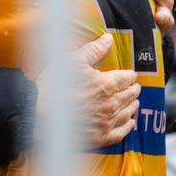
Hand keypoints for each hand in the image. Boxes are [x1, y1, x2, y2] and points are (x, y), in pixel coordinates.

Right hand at [36, 33, 140, 147]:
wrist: (40, 113)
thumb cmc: (54, 86)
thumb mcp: (72, 61)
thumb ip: (93, 50)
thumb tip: (108, 39)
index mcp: (106, 84)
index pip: (127, 78)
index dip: (130, 75)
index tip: (131, 75)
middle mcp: (111, 103)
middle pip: (130, 95)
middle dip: (133, 90)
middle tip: (135, 88)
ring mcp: (107, 122)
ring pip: (128, 112)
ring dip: (133, 106)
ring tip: (134, 103)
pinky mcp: (101, 137)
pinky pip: (121, 132)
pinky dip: (128, 126)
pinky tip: (130, 123)